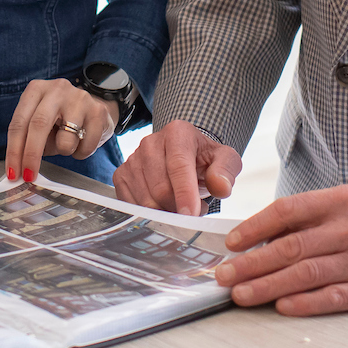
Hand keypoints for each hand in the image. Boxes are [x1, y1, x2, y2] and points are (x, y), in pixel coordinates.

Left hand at [4, 79, 121, 180]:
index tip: (13, 172)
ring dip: (63, 151)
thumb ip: (29, 140)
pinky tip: (82, 141)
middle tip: (29, 176)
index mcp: (36, 90)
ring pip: (65, 140)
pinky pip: (86, 146)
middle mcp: (57, 90)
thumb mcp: (41, 123)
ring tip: (67, 144)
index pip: (19, 122)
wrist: (94, 108)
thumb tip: (20, 169)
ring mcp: (79, 98)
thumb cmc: (61, 119)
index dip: (14, 150)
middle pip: (38, 125)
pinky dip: (81, 153)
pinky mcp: (98, 111)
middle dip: (31, 155)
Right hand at [113, 119, 241, 215]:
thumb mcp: (224, 160)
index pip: (178, 166)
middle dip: (177, 208)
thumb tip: (220, 186)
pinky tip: (161, 206)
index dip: (184, 193)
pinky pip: (129, 203)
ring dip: (164, 212)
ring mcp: (133, 158)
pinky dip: (146, 213)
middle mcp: (150, 142)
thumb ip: (226, 170)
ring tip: (179, 205)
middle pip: (160, 188)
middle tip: (192, 211)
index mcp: (177, 133)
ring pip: (144, 199)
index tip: (190, 215)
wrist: (185, 158)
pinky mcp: (121, 174)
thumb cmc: (204, 160)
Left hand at [216, 185, 347, 314]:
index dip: (255, 227)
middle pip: (291, 246)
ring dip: (268, 286)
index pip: (288, 210)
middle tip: (225, 276)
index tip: (231, 244)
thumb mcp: (345, 208)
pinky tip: (281, 307)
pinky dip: (305, 303)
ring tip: (241, 295)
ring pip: (306, 274)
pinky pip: (333, 297)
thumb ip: (308, 219)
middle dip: (252, 263)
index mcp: (340, 200)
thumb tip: (257, 239)